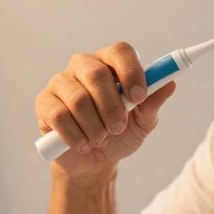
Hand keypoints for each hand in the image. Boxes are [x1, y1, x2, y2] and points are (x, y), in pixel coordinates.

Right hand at [34, 42, 178, 178]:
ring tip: (100, 139)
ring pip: (78, 99)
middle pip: (96, 73)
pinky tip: (82, 144)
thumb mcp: (142, 123)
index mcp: (109, 64)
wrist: (93, 162)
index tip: (139, 98)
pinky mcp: (44, 103)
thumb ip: (152, 103)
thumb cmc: (118, 135)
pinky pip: (59, 117)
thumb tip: (170, 84)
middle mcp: (83, 66)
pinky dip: (76, 137)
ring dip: (95, 127)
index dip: (131, 72)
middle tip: (118, 128)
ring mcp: (60, 82)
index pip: (120, 51)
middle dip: (112, 107)